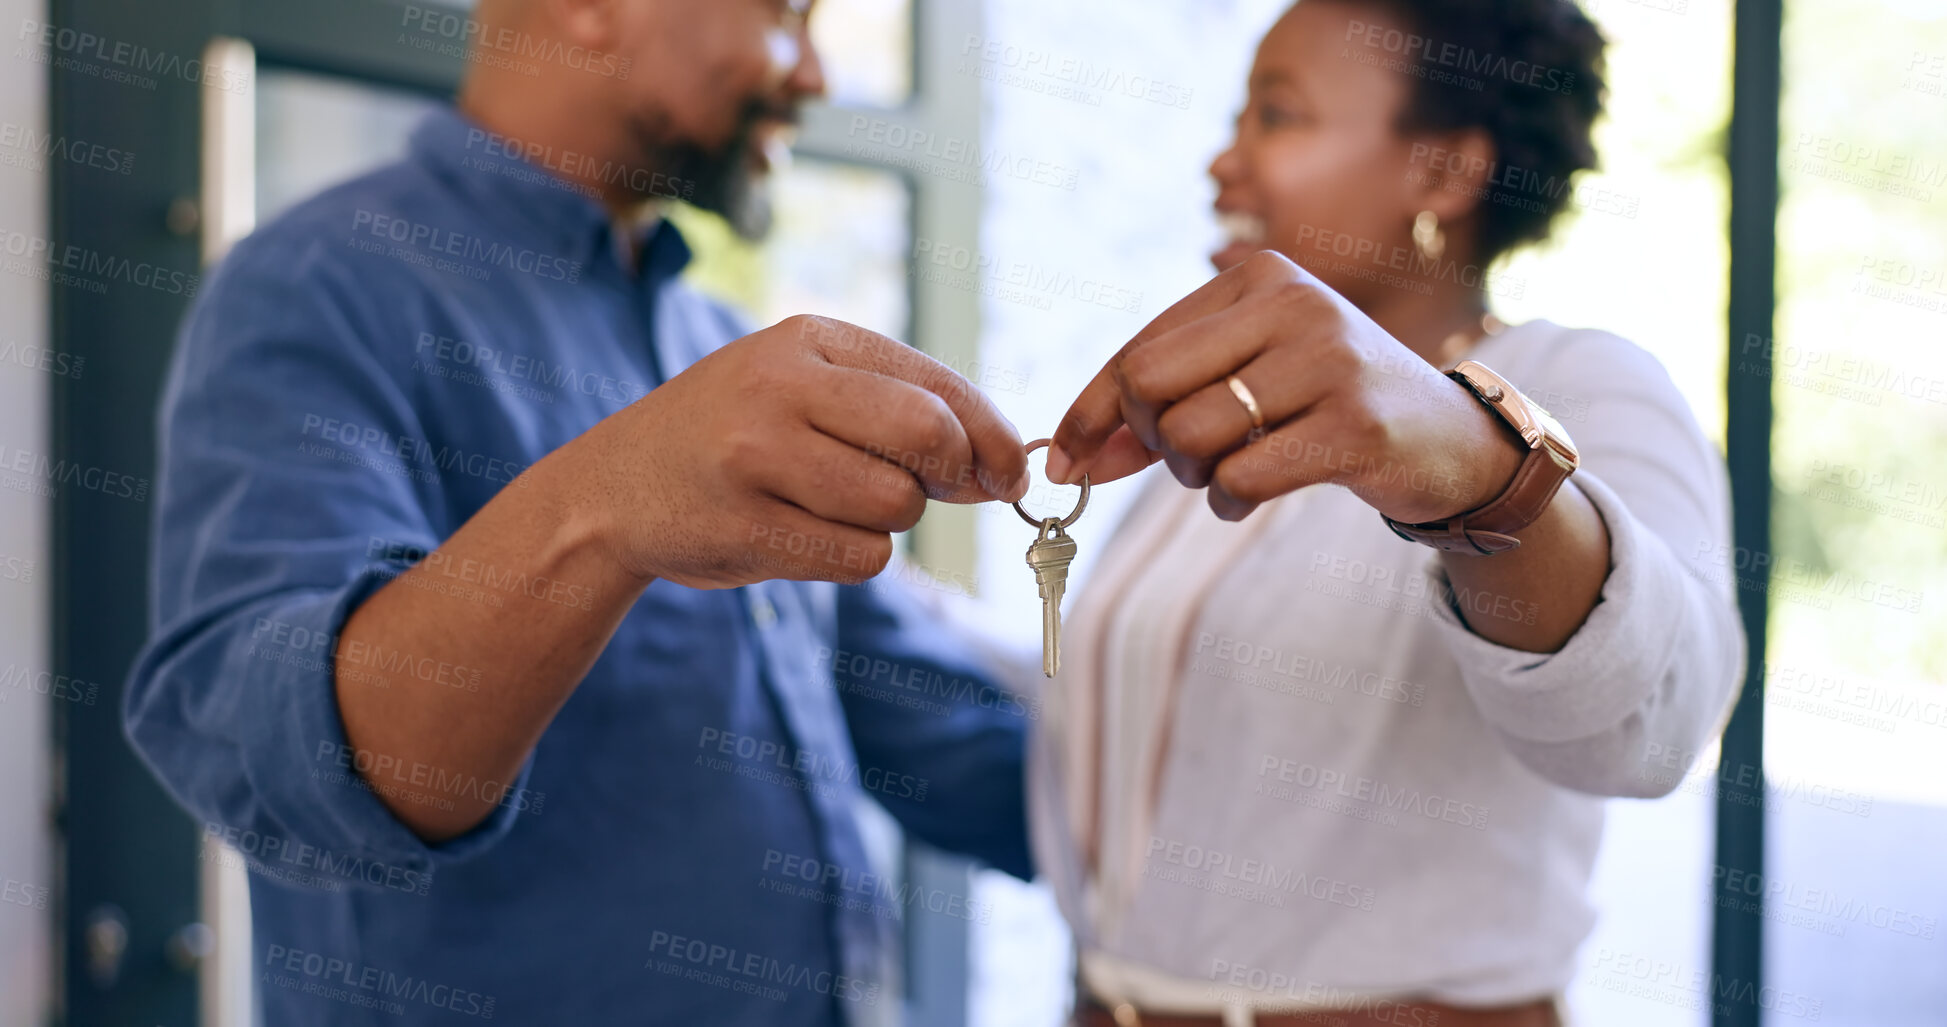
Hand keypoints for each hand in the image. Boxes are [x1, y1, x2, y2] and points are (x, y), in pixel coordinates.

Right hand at [578, 315, 1029, 587]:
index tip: (1008, 472)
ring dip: (889, 522)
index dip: (990, 437)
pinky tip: (803, 533)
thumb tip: (1005, 468)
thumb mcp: (806, 389)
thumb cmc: (736, 436)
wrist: (613, 489)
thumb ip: (901, 412)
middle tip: (926, 491)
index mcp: (811, 339)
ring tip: (832, 504)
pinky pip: (858, 557)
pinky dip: (853, 556)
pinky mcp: (745, 527)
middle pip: (927, 438)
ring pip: (896, 506)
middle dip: (948, 477)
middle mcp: (782, 386)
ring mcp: (758, 457)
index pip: (937, 385)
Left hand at [1047, 251, 1521, 522]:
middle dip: (1148, 443)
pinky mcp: (1354, 426)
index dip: (1091, 413)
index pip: (1138, 349)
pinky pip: (1241, 479)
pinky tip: (1248, 497)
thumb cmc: (1330, 406)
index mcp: (1259, 279)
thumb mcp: (1249, 381)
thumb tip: (1069, 459)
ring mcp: (1329, 361)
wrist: (1452, 441)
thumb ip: (1162, 405)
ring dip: (1193, 478)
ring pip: (1191, 436)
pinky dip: (1228, 503)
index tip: (1064, 464)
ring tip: (1227, 476)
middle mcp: (1294, 304)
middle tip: (1184, 463)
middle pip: (1149, 387)